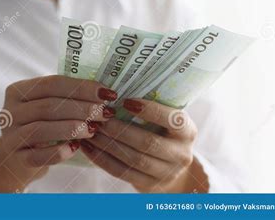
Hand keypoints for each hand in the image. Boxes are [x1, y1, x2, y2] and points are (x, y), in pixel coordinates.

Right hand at [0, 75, 116, 192]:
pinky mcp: (15, 159)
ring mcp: (10, 136)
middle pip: (47, 106)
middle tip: (105, 113)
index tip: (107, 93)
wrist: (15, 159)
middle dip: (81, 108)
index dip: (81, 87)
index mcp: (18, 91)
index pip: (51, 84)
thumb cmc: (39, 127)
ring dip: (70, 128)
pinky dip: (58, 152)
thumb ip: (66, 98)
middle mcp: (9, 111)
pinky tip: (75, 149)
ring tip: (93, 129)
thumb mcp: (46, 108)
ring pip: (40, 129)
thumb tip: (104, 92)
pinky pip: (37, 156)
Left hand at [81, 99, 208, 192]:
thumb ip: (149, 106)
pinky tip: (87, 147)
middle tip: (98, 117)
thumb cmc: (161, 131)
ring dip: (107, 144)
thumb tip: (116, 88)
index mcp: (187, 131)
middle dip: (119, 129)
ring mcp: (166, 173)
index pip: (172, 119)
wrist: (169, 166)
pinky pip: (121, 172)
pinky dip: (101, 159)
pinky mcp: (149, 186)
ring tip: (90, 130)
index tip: (125, 101)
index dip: (150, 110)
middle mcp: (181, 154)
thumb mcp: (164, 118)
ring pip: (133, 159)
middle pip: (147, 142)